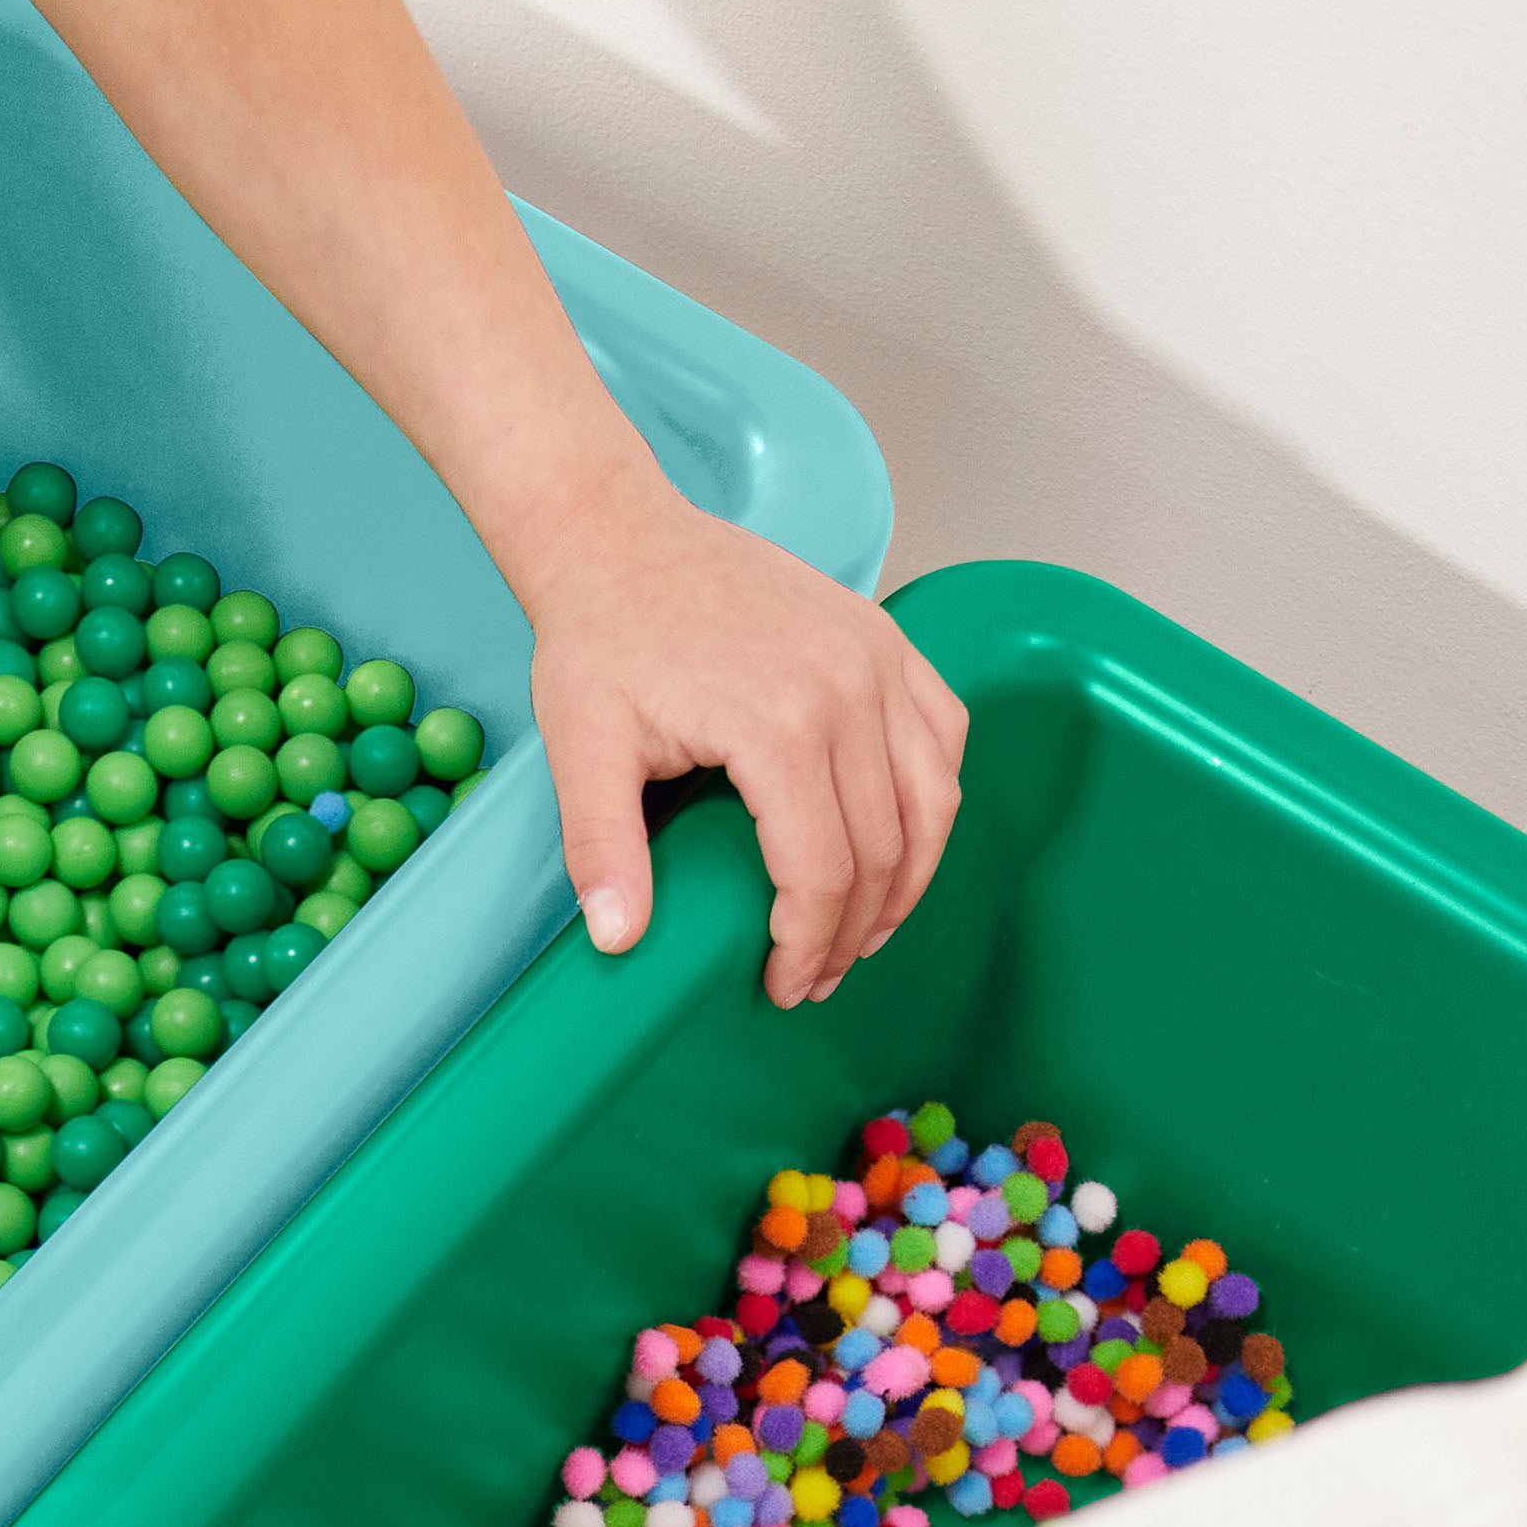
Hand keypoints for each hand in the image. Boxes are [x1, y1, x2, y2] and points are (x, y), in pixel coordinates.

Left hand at [517, 476, 966, 1009]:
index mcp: (780, 725)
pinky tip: (899, 844)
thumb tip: (616, 939)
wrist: (623, 541)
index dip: (807, 944)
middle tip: (815, 978)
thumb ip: (603, 849)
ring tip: (864, 932)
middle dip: (854, 931)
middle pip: (884, 847)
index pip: (823, 871)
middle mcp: (849, 688)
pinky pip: (943, 732)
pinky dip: (933, 799)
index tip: (782, 986)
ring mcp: (877, 658)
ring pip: (932, 797)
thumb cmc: (603, 640)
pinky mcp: (885, 639)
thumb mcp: (583, 752)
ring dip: (908, 878)